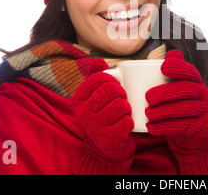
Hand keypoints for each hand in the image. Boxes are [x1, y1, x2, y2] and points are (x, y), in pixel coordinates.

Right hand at [71, 58, 134, 173]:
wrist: (105, 146)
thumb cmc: (102, 114)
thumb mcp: (95, 95)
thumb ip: (96, 76)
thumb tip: (98, 60)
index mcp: (77, 99)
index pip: (100, 78)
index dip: (113, 80)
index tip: (113, 88)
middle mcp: (82, 114)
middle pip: (112, 89)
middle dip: (122, 93)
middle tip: (121, 100)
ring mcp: (94, 128)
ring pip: (122, 105)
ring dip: (127, 108)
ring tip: (122, 114)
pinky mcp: (108, 139)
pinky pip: (128, 121)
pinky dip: (130, 122)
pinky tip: (123, 127)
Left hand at [145, 50, 207, 173]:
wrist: (191, 138)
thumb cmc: (178, 108)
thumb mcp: (176, 90)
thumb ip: (174, 73)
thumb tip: (172, 53)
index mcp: (197, 82)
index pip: (191, 72)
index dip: (179, 67)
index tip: (163, 67)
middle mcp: (205, 95)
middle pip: (187, 90)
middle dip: (166, 92)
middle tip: (148, 98)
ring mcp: (206, 112)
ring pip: (185, 109)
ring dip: (164, 111)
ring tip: (148, 113)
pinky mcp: (202, 128)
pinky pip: (183, 126)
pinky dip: (165, 127)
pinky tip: (151, 127)